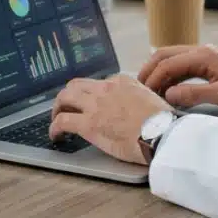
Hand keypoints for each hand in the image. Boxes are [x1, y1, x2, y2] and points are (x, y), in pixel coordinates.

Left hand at [49, 75, 171, 164]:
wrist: (162, 133)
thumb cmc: (163, 122)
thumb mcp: (152, 99)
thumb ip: (139, 98)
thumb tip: (137, 108)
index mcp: (122, 81)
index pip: (99, 83)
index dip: (91, 94)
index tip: (90, 104)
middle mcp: (105, 89)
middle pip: (76, 86)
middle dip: (68, 96)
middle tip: (66, 107)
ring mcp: (95, 106)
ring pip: (64, 98)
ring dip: (57, 108)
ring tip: (56, 119)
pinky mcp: (89, 124)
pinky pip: (62, 121)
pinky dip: (54, 128)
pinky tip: (55, 136)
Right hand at [138, 44, 217, 112]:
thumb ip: (194, 94)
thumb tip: (169, 95)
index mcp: (203, 55)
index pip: (167, 63)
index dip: (152, 79)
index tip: (142, 94)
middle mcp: (202, 50)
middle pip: (165, 54)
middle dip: (149, 70)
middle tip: (138, 88)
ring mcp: (206, 54)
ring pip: (172, 57)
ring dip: (159, 71)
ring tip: (149, 89)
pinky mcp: (210, 61)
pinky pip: (183, 63)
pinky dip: (170, 73)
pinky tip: (168, 87)